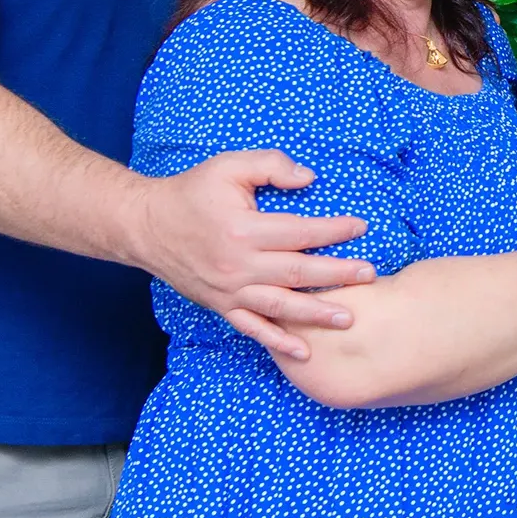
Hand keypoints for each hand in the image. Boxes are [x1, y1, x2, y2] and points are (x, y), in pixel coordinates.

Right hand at [132, 151, 375, 359]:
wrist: (146, 226)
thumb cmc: (192, 192)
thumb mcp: (229, 166)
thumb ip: (270, 165)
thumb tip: (309, 178)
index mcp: (243, 230)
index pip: (300, 232)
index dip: (334, 230)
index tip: (360, 228)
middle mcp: (238, 265)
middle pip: (297, 273)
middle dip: (337, 275)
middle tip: (370, 275)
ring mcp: (229, 290)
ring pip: (279, 306)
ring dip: (315, 314)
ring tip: (348, 318)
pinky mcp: (221, 305)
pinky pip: (251, 328)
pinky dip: (277, 342)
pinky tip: (302, 352)